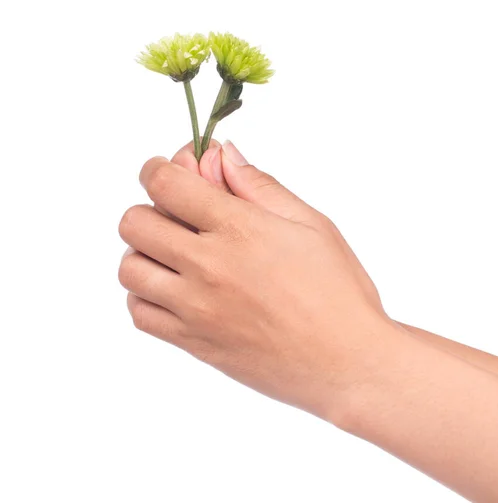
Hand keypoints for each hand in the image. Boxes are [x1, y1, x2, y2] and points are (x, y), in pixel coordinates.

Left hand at [118, 141, 392, 421]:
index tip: (168, 170)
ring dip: (145, 252)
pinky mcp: (194, 343)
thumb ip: (260, 186)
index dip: (157, 168)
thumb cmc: (339, 292)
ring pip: (129, 268)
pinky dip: (146, 295)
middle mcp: (209, 267)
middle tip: (178, 214)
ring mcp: (196, 309)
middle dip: (151, 207)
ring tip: (177, 255)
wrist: (347, 363)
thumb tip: (223, 155)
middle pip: (134, 223)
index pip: (164, 184)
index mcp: (240, 229)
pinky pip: (139, 313)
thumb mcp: (312, 225)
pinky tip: (176, 290)